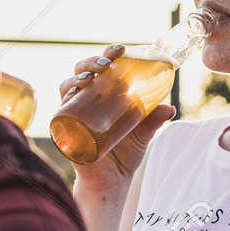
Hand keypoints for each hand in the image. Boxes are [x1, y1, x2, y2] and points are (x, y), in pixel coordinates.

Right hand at [57, 45, 175, 189]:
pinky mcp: (65, 130)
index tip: (122, 49)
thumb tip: (169, 108)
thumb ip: (154, 120)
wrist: (113, 180)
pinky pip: (60, 111)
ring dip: (78, 77)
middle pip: (82, 71)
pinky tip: (73, 94)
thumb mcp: (144, 133)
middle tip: (108, 62)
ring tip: (91, 77)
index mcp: (102, 95)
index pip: (101, 67)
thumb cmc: (126, 152)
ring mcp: (73, 114)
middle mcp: (85, 100)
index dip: (108, 54)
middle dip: (92, 61)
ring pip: (68, 86)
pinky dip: (65, 101)